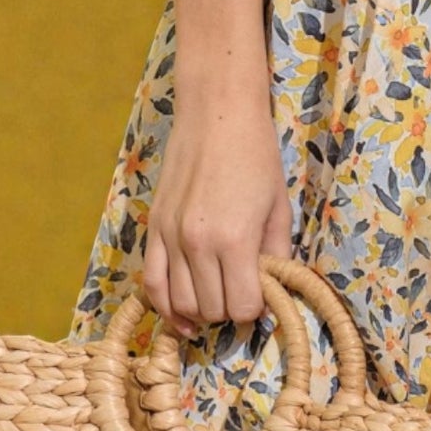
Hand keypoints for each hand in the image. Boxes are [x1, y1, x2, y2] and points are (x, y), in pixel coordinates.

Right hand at [142, 91, 293, 337]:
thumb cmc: (256, 156)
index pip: (242, 307)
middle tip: (241, 294)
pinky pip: (151, 283)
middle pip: (211, 309)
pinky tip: (180, 316)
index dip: (255, 309)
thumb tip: (273, 292)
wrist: (217, 115)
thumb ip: (276, 255)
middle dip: (229, 311)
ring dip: (200, 311)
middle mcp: (198, 243)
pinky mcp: (153, 228)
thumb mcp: (278, 206)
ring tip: (217, 299)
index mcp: (235, 239)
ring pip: (179, 303)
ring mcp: (170, 237)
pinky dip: (165, 306)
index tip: (261, 296)